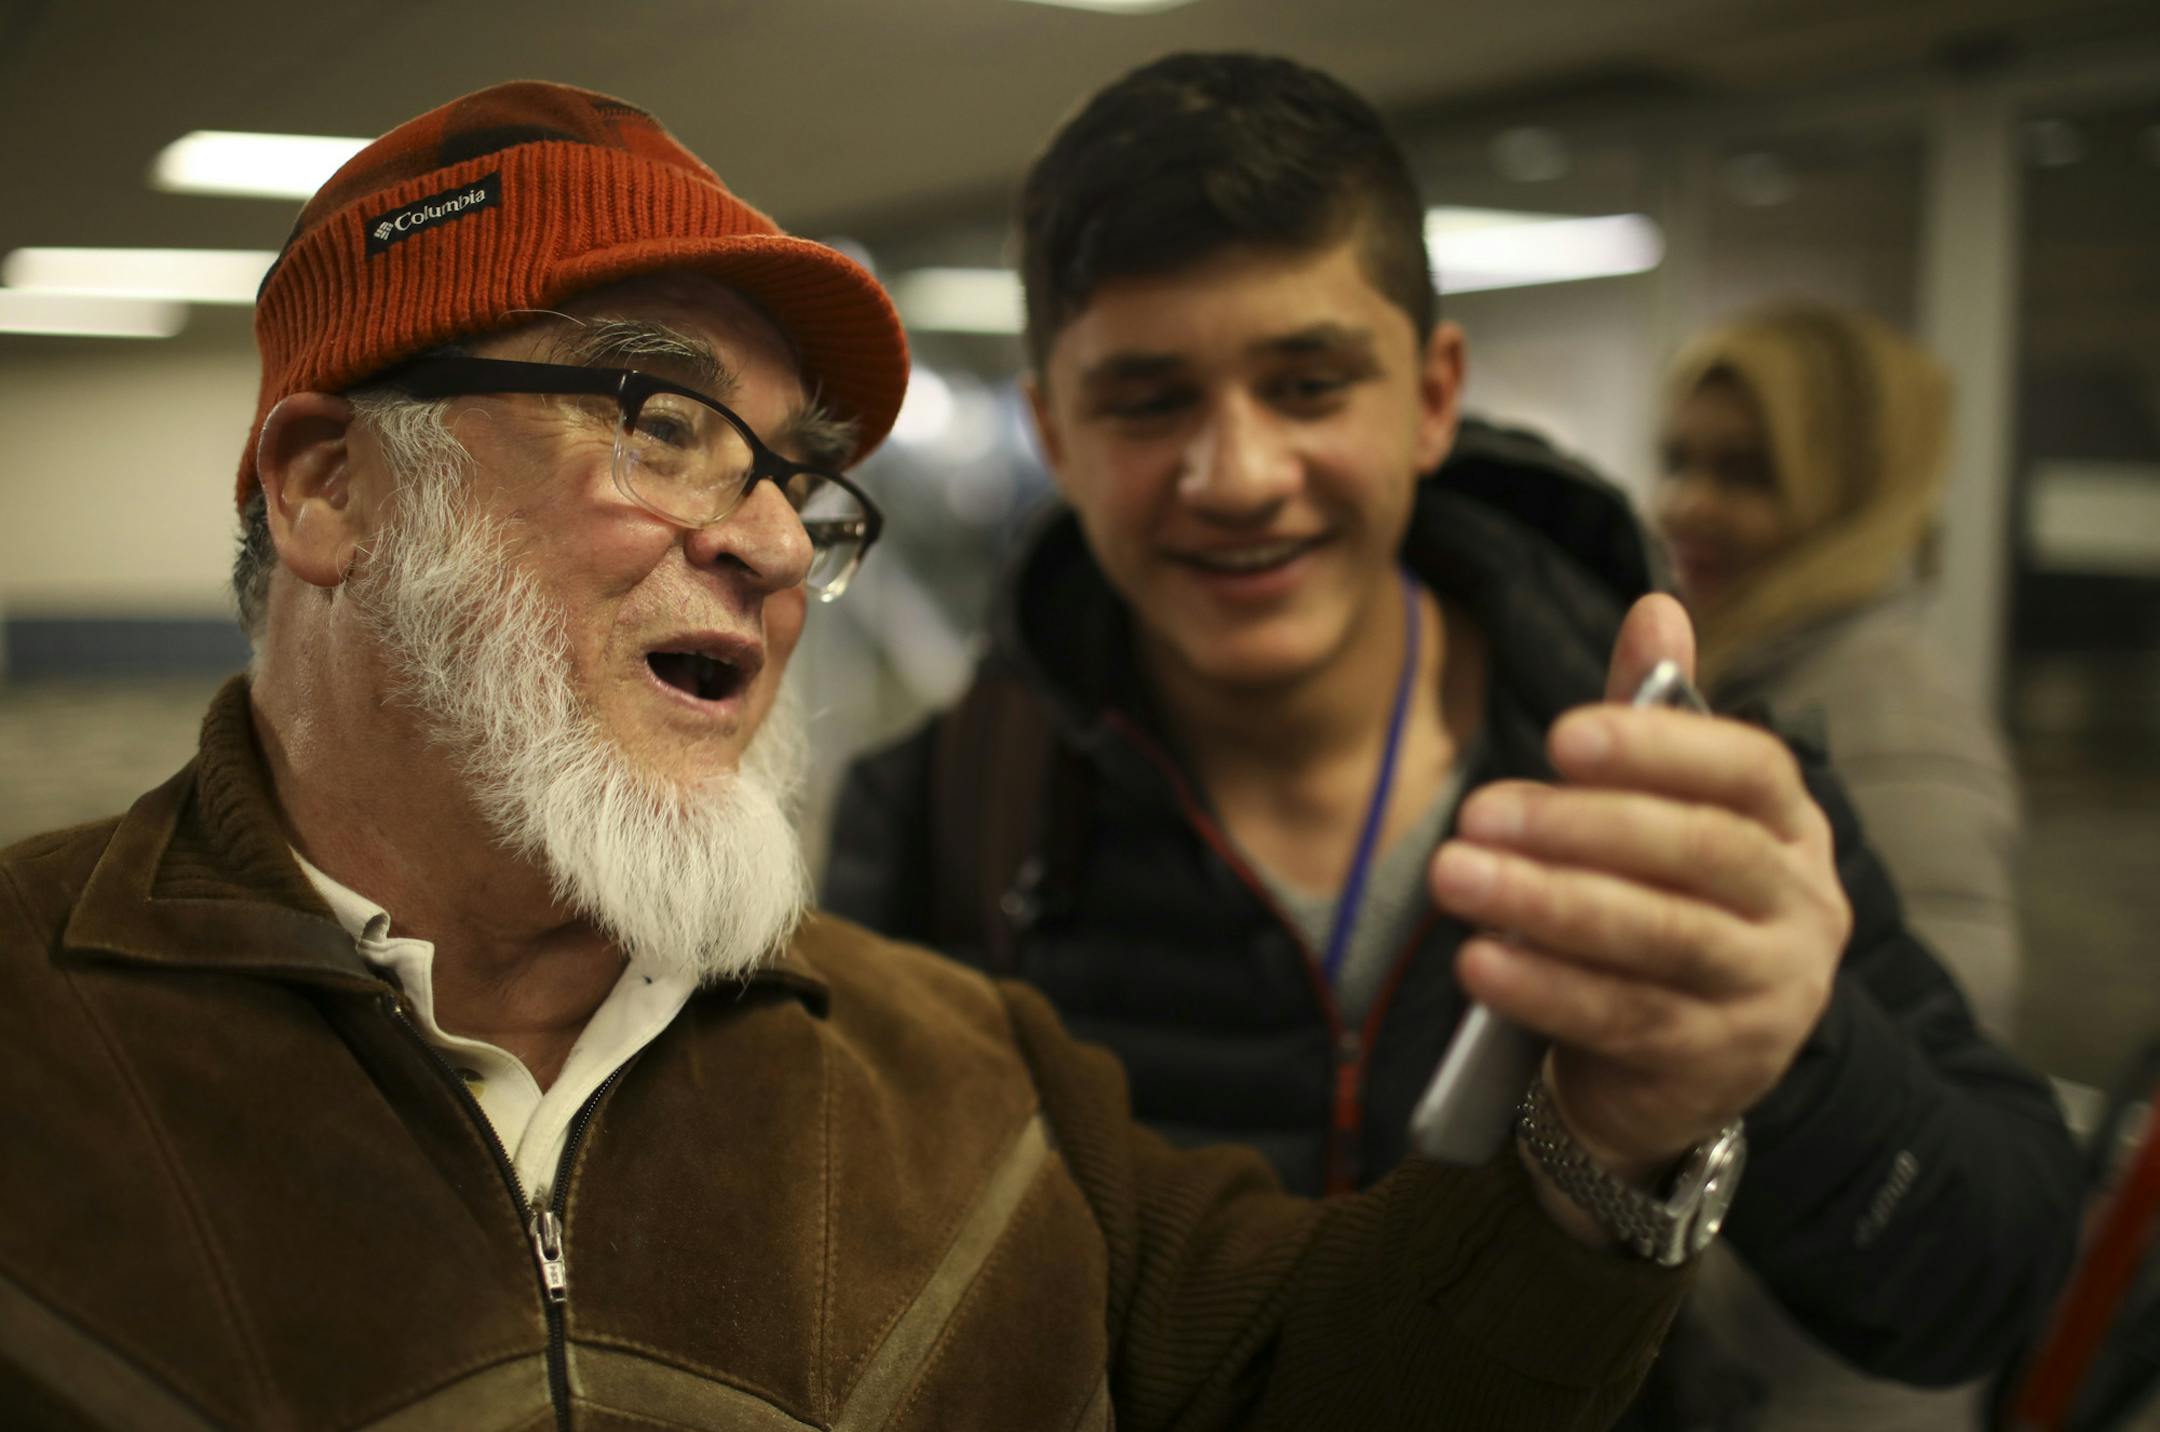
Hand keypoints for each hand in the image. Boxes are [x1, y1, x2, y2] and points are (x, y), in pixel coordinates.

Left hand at [1429, 594, 1848, 1179]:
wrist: (1677, 1068)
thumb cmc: (1664, 907)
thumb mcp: (1668, 813)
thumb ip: (1656, 719)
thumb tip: (1655, 603)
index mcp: (1793, 830)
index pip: (1749, 772)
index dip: (1658, 748)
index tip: (1562, 736)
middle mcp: (1801, 911)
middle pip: (1701, 854)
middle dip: (1581, 827)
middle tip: (1477, 810)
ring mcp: (1766, 996)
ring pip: (1660, 939)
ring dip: (1547, 904)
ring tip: (1454, 876)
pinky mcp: (1713, 1068)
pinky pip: (1624, 1020)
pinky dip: (1545, 988)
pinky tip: (1479, 962)